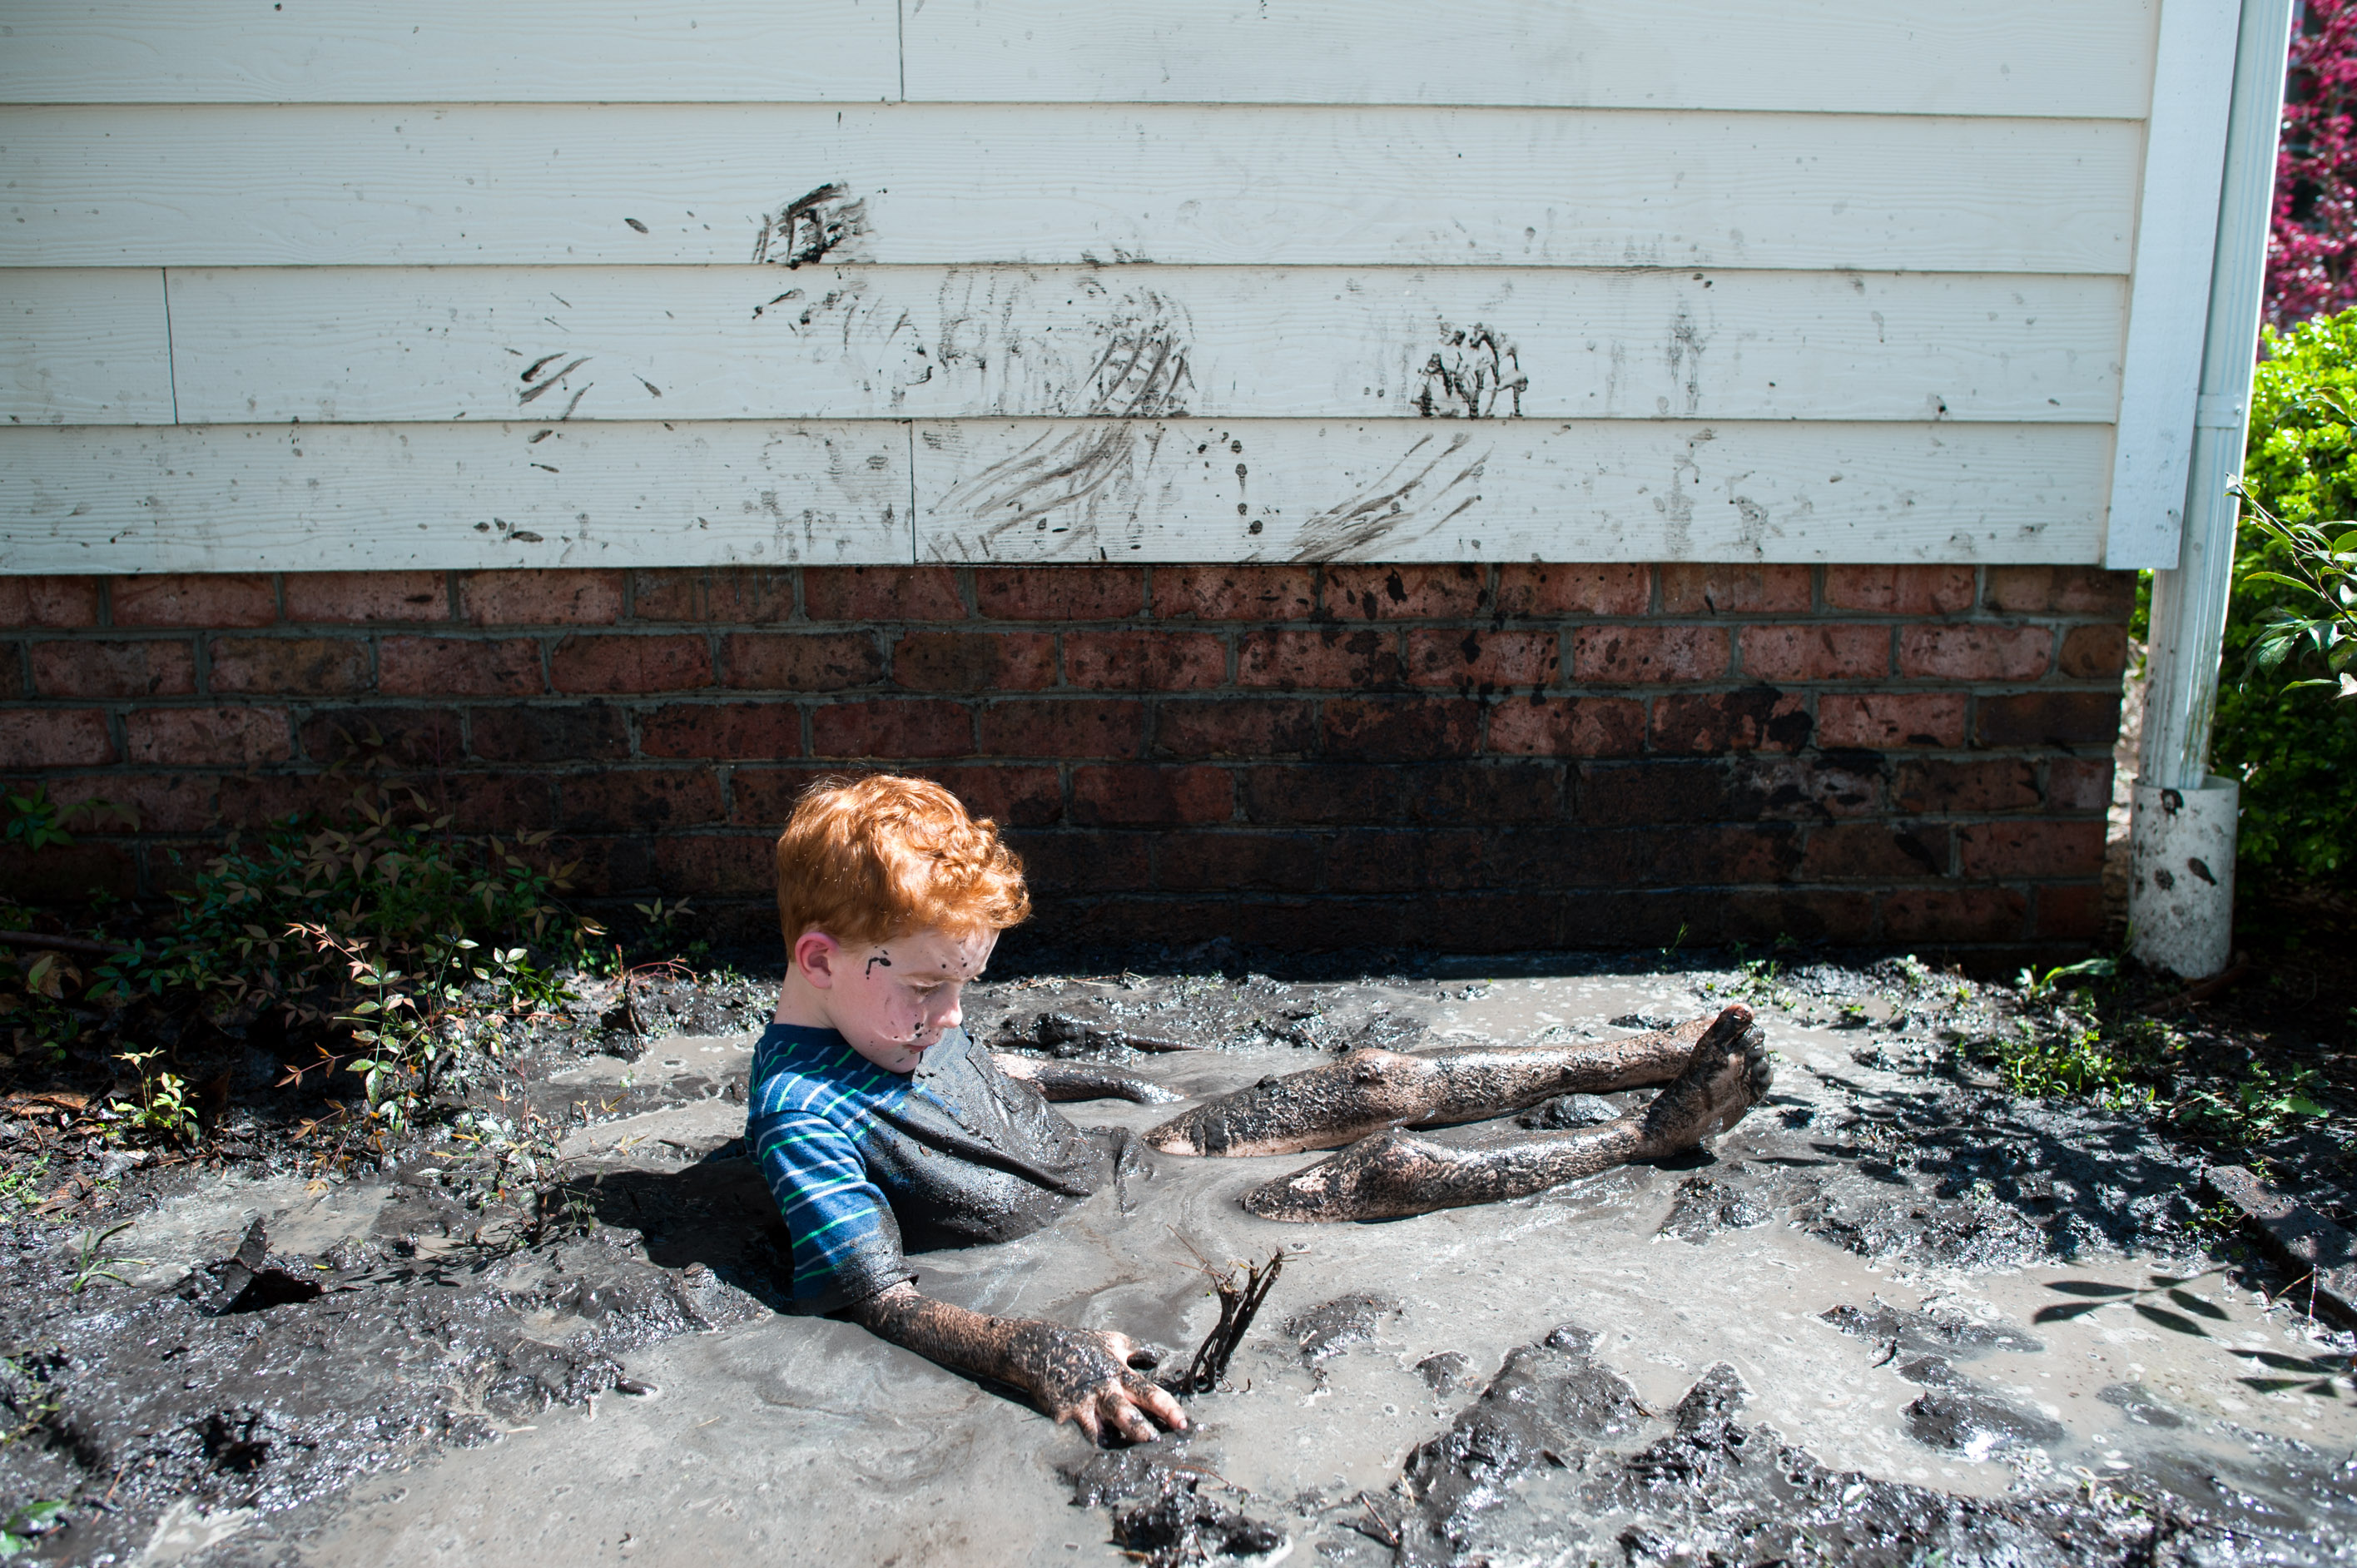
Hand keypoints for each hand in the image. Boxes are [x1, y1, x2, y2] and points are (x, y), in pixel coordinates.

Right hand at [1004, 1320, 1188, 1443]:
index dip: (1168, 1408)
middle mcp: (1104, 1390)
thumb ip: (1134, 1350)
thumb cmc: (1080, 1345)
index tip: (1183, 1423)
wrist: (1040, 1349)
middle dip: (1144, 1431)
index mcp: (1118, 1373)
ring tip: (1129, 1452)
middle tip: (1158, 1443)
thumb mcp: (1110, 1341)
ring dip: (1117, 1441)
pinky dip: (1090, 1440)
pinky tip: (1099, 1448)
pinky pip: (1080, 1431)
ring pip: (1103, 1428)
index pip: (1149, 1393)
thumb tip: (1156, 1357)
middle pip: (1128, 1414)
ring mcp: (1083, 1403)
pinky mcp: (1064, 1413)